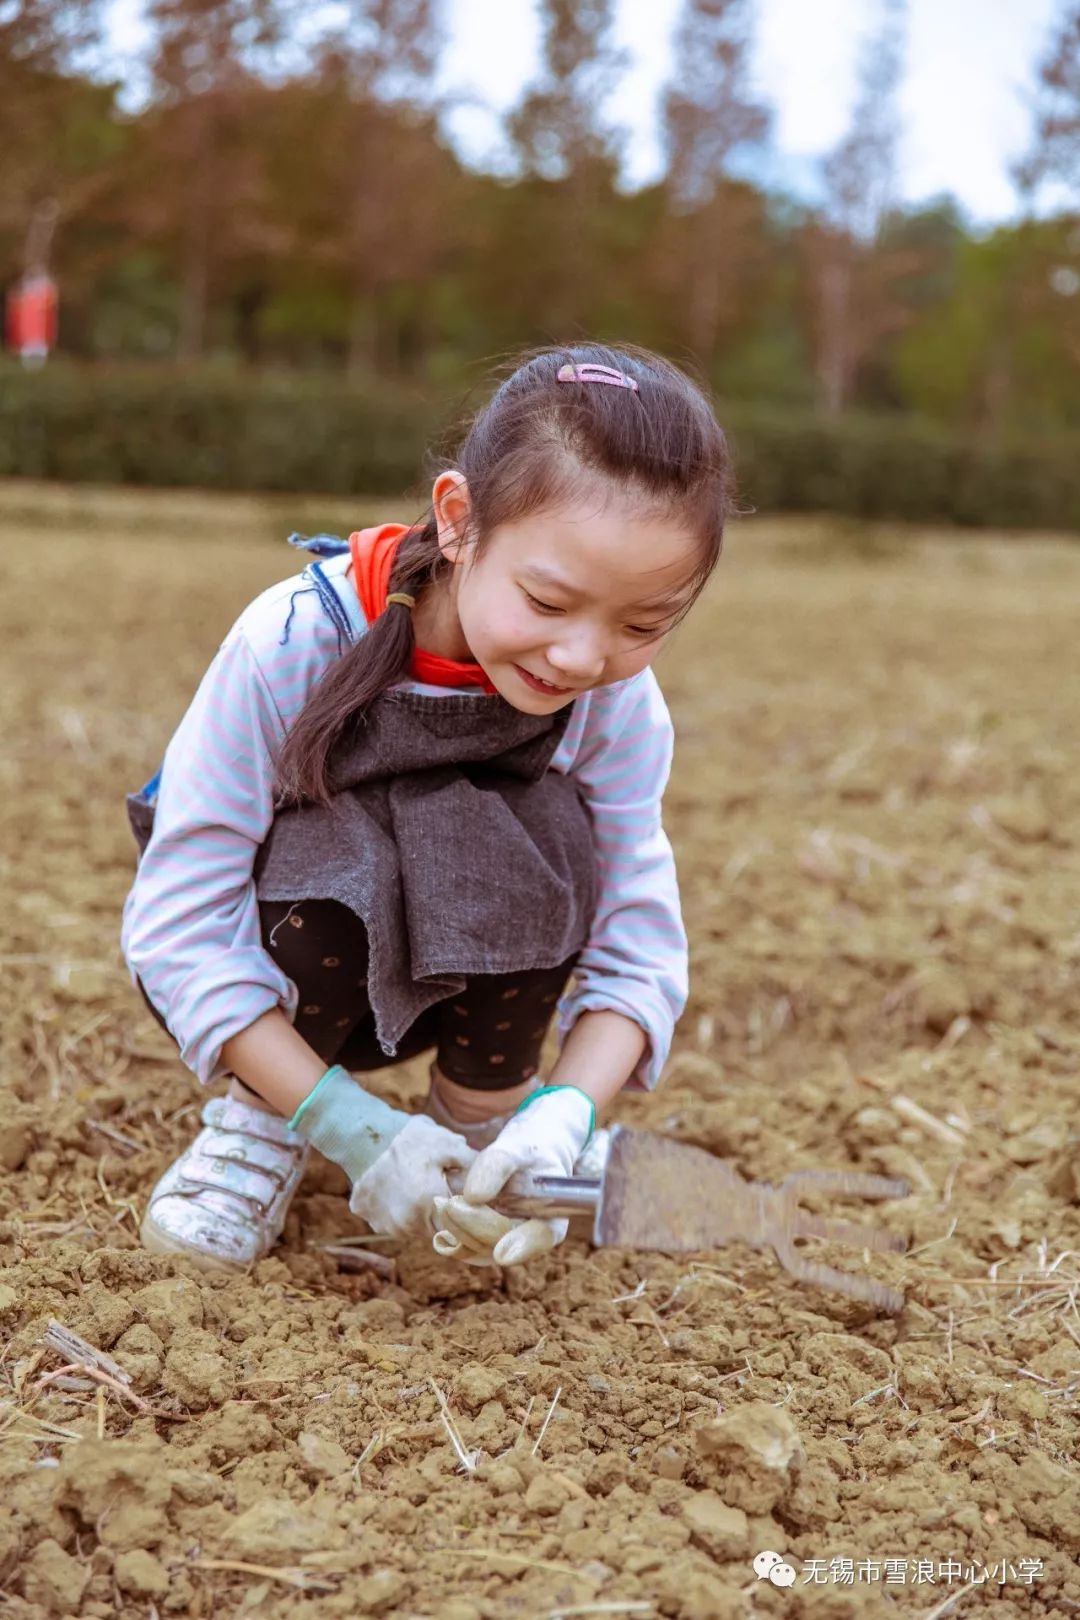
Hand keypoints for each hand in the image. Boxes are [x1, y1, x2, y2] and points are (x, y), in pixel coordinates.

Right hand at [290, 1065, 474, 1236]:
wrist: (363, 1134)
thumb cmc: (411, 1138)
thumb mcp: (450, 1145)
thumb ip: (474, 1168)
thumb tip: (497, 1183)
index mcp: (429, 1206)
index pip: (458, 1229)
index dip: (467, 1220)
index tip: (470, 1207)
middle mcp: (407, 1224)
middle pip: (436, 1231)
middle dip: (444, 1217)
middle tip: (444, 1191)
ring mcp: (385, 1225)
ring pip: (414, 1229)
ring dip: (421, 1215)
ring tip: (420, 1186)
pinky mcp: (369, 1220)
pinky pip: (392, 1221)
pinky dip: (398, 1210)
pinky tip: (400, 1188)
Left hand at [431, 1086, 593, 1266]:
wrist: (524, 1158)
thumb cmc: (525, 1150)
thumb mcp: (516, 1148)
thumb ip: (497, 1166)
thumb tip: (473, 1196)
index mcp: (553, 1216)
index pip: (542, 1236)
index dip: (523, 1245)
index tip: (502, 1254)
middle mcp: (533, 1237)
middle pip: (502, 1242)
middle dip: (472, 1224)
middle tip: (446, 1203)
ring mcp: (510, 1245)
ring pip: (481, 1250)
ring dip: (457, 1230)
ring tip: (440, 1204)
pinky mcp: (490, 1246)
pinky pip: (468, 1251)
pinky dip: (452, 1240)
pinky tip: (441, 1226)